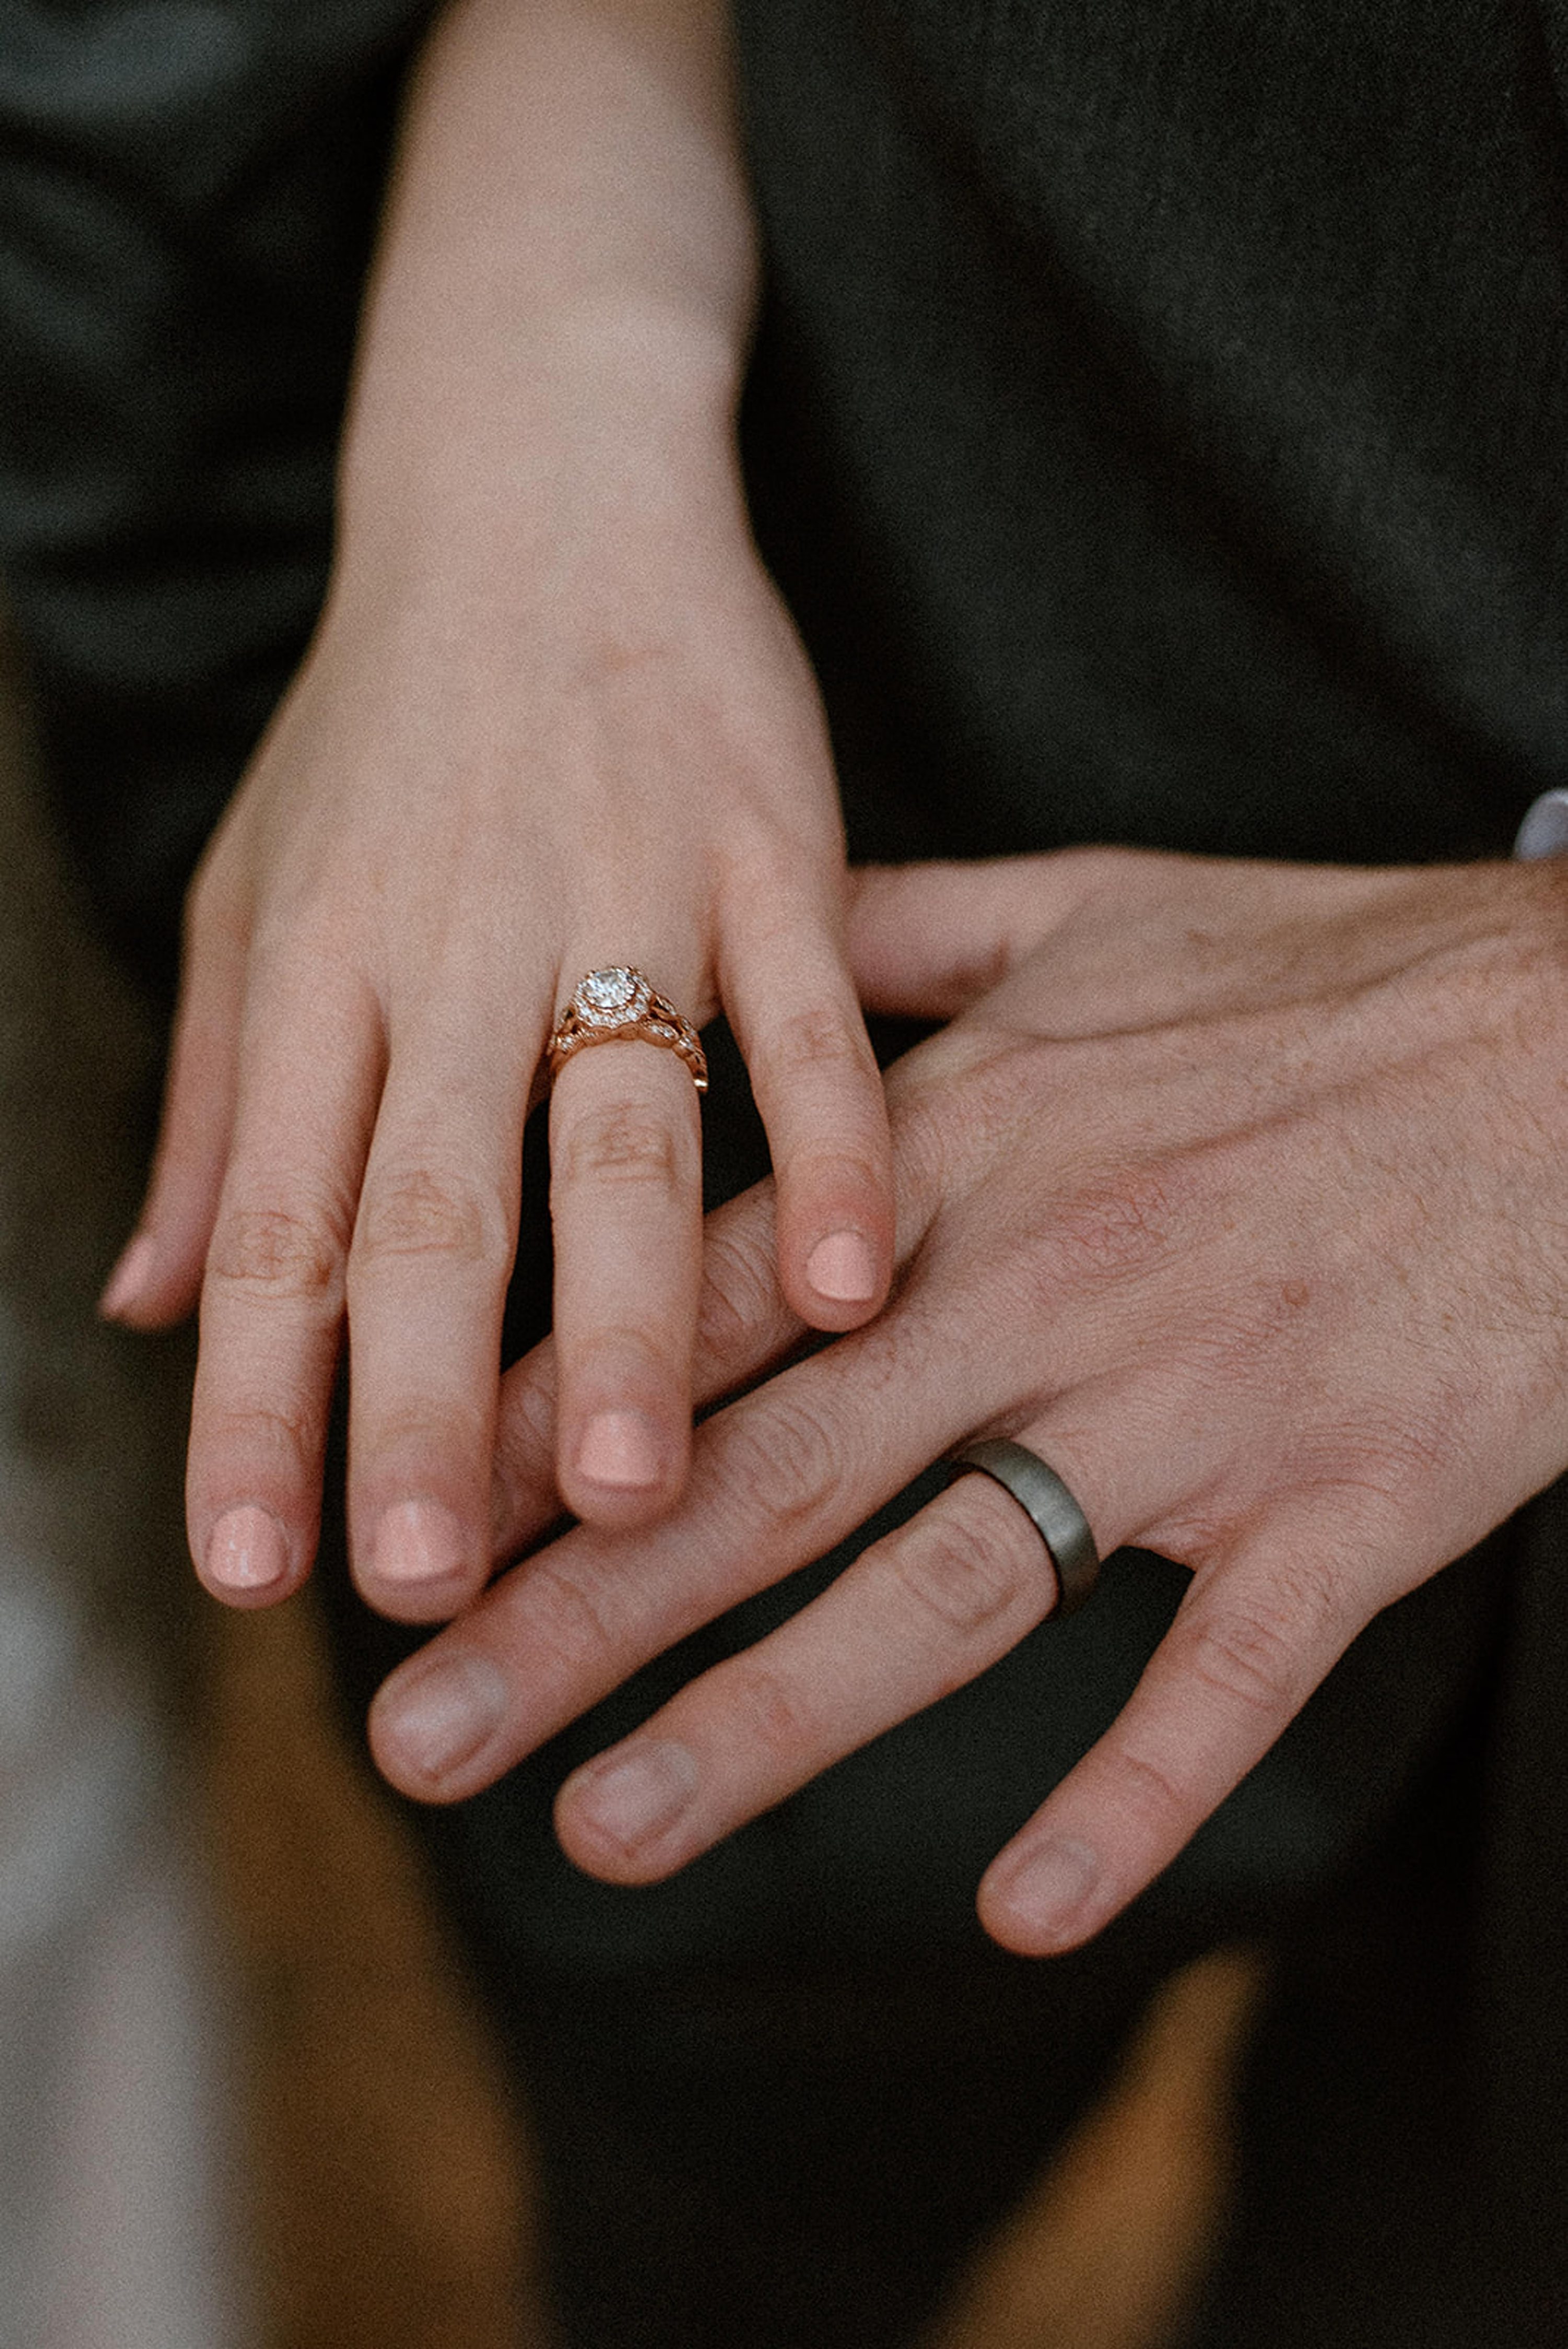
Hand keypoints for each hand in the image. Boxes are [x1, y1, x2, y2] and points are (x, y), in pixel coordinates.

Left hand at [101, 497, 891, 1617]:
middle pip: (433, 1203)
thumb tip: (132, 1305)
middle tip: (429, 1579)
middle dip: (428, 1402)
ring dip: (632, 1314)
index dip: (255, 1402)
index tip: (252, 1567)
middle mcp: (453, 944)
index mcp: (319, 969)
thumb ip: (204, 1106)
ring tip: (642, 1487)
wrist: (534, 483)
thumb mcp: (250, 893)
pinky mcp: (770, 844)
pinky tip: (850, 1279)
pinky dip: (831, 1142)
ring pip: (618, 1127)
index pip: (270, 1219)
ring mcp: (622, 891)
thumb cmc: (386, 721)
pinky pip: (807, 1011)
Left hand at [367, 847, 1567, 1950]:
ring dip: (765, 1724)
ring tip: (603, 1834)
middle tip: (414, 1738)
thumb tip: (744, 928)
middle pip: (770, 1475)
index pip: (701, 1311)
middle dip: (575, 1613)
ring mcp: (1196, 1408)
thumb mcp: (1091, 905)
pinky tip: (1023, 1912)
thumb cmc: (1339, 972)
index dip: (534, 1423)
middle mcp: (1046, 1285)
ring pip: (946, 1589)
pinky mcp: (1348, 1506)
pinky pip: (1224, 1679)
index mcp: (966, 1151)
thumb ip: (894, 926)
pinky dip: (1130, 1796)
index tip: (399, 1518)